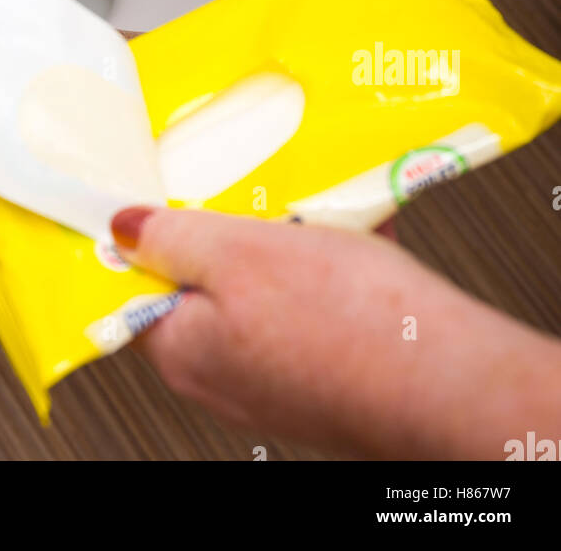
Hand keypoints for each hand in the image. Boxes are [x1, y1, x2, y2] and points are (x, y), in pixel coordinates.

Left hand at [110, 205, 560, 458]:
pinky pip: (306, 304)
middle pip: (199, 280)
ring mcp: (275, 375)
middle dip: (224, 229)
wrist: (450, 379)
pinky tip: (345, 241)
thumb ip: (171, 236)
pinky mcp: (323, 369)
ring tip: (305, 212)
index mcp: (182, 350)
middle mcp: (222, 374)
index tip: (152, 192)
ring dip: (279, 243)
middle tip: (244, 191)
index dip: (141, 234)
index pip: (130, 286)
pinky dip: (321, 267)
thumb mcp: (238, 251)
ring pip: (259, 287)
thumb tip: (121, 227)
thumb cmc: (348, 326)